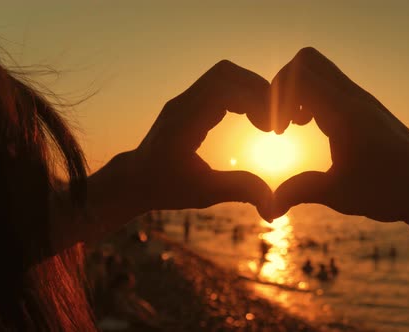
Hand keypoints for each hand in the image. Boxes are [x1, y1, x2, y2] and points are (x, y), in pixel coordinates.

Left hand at [131, 60, 272, 218]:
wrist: (134, 179)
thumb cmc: (163, 188)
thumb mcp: (202, 194)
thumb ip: (237, 190)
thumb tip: (272, 202)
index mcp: (183, 121)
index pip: (224, 90)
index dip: (255, 101)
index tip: (272, 129)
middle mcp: (183, 103)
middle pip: (227, 73)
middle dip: (258, 91)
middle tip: (275, 123)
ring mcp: (186, 99)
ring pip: (225, 75)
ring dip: (251, 91)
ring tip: (267, 121)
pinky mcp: (191, 102)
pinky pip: (221, 85)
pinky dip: (242, 95)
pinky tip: (254, 119)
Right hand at [267, 48, 408, 222]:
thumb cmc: (390, 191)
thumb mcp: (339, 195)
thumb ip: (298, 192)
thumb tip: (268, 207)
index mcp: (344, 114)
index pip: (297, 77)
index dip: (275, 99)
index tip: (279, 133)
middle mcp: (352, 98)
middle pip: (306, 61)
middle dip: (283, 86)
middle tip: (283, 121)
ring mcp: (360, 99)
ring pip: (318, 69)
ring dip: (298, 90)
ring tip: (296, 125)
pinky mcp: (364, 106)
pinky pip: (330, 83)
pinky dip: (313, 95)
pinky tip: (314, 126)